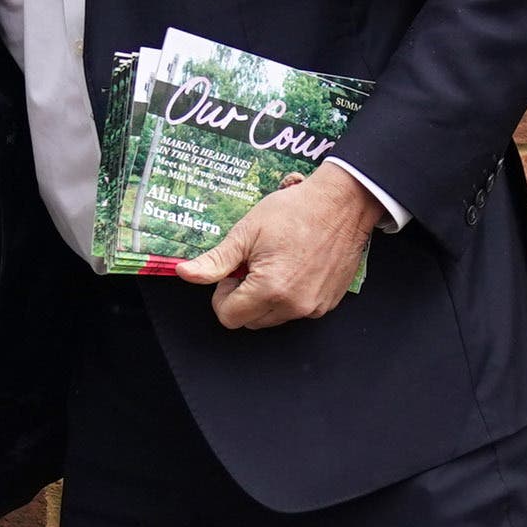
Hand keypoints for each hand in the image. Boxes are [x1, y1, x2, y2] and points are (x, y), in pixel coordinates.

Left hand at [176, 165, 382, 329]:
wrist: (342, 204)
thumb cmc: (295, 212)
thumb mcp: (247, 231)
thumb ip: (215, 260)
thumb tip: (184, 274)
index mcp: (269, 289)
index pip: (228, 316)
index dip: (224, 293)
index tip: (235, 271)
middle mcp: (294, 306)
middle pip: (249, 321)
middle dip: (244, 297)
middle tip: (254, 265)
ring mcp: (313, 308)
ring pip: (272, 319)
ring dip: (266, 299)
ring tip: (275, 264)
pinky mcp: (327, 304)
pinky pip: (297, 311)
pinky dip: (289, 297)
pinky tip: (295, 268)